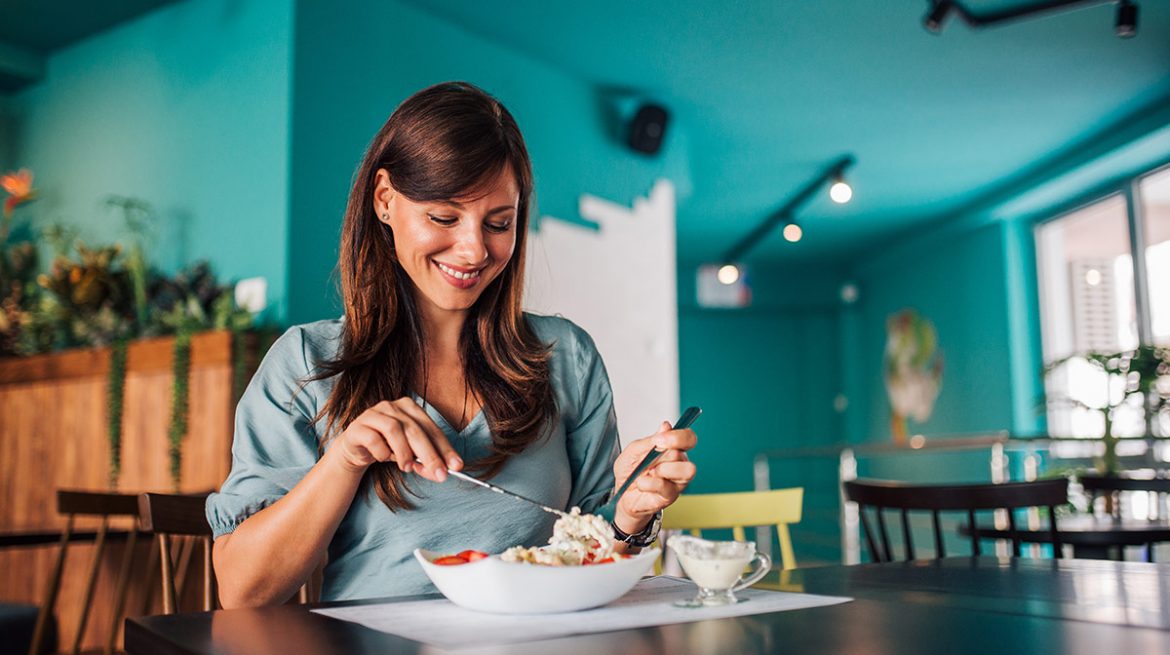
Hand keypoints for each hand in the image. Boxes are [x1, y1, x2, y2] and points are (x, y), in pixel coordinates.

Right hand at [330, 398, 462, 481]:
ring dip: (404, 453)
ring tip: (407, 468)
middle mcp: (392, 406)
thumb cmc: (387, 448)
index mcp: (410, 407)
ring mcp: (373, 414)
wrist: (355, 450)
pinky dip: (382, 452)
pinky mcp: (357, 427)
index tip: (456, 466)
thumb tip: (444, 473)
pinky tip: (383, 458)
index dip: (445, 448)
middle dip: (430, 454)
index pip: (432, 428)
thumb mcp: (410, 455)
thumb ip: (425, 462)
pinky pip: (373, 438)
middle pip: (415, 429)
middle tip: (439, 474)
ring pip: (394, 429)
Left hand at [612, 421, 696, 532]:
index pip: (688, 438)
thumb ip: (650, 440)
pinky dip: (649, 483)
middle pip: (682, 454)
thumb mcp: (633, 451)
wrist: (622, 494)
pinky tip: (642, 484)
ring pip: (686, 470)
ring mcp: (678, 480)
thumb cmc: (630, 471)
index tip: (659, 440)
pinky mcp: (671, 495)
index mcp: (672, 449)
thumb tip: (666, 426)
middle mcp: (679, 463)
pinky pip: (665, 486)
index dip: (678, 437)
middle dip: (662, 456)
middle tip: (649, 460)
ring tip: (650, 473)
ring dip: (662, 469)